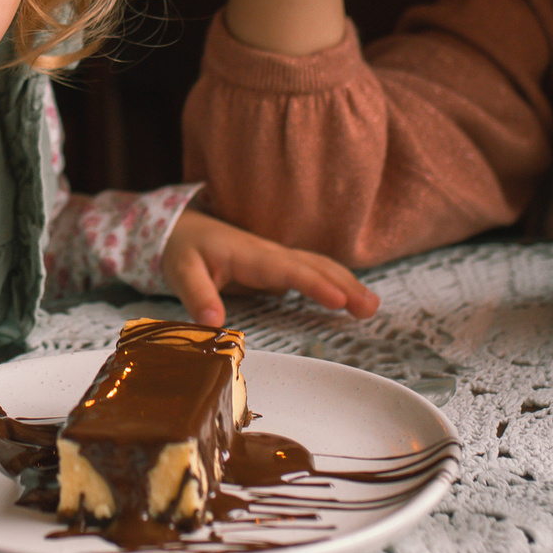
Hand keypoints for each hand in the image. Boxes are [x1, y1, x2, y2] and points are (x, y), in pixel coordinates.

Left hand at [158, 208, 378, 328]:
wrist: (181, 228)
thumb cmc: (182, 250)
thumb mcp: (180, 272)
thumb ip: (197, 295)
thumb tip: (213, 324)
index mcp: (250, 255)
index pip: (288, 270)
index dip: (314, 284)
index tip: (340, 299)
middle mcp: (270, 255)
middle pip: (314, 266)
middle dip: (344, 285)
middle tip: (371, 308)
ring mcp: (276, 260)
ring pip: (318, 267)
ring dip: (347, 283)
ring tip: (372, 307)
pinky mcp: (277, 268)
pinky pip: (312, 272)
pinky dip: (336, 282)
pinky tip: (353, 298)